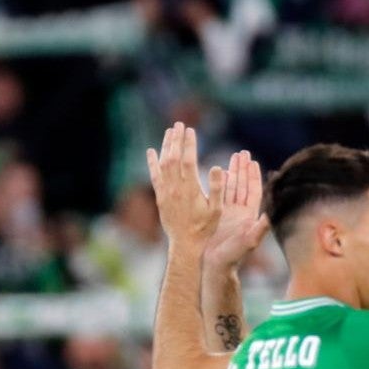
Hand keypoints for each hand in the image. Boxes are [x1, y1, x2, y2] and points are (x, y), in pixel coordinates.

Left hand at [147, 124, 224, 248]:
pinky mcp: (160, 197)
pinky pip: (154, 176)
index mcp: (190, 189)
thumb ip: (217, 188)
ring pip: (163, 164)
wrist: (186, 244)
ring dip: (166, 146)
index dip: (189, 144)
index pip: (188, 160)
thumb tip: (217, 167)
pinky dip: (152, 162)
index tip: (191, 130)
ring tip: (170, 131)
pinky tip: (151, 151)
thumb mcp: (217, 210)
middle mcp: (176, 188)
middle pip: (174, 158)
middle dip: (176, 139)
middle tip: (179, 124)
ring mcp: (166, 192)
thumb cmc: (205, 228)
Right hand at [204, 150, 269, 269]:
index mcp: (249, 216)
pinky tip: (220, 172)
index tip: (252, 161)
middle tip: (242, 152)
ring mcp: (229, 214)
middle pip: (243, 185)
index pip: (252, 191)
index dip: (253, 176)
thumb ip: (260, 227)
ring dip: (233, 172)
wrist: (216, 266)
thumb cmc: (233, 256)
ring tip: (234, 157)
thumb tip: (271, 214)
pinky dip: (221, 183)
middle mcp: (240, 213)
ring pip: (232, 188)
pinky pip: (219, 196)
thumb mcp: (249, 241)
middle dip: (243, 169)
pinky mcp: (217, 217)